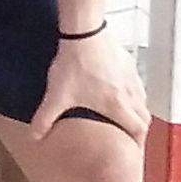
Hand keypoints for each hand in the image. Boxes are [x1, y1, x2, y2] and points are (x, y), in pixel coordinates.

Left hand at [24, 30, 147, 141]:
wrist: (84, 32)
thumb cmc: (74, 64)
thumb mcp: (57, 95)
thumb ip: (45, 119)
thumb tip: (35, 137)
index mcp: (117, 105)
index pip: (138, 129)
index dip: (138, 142)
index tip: (133, 150)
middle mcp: (130, 93)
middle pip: (144, 117)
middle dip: (138, 129)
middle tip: (130, 136)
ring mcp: (132, 77)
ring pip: (143, 100)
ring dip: (137, 111)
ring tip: (125, 116)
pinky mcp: (128, 64)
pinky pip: (137, 84)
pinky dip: (134, 94)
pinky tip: (120, 91)